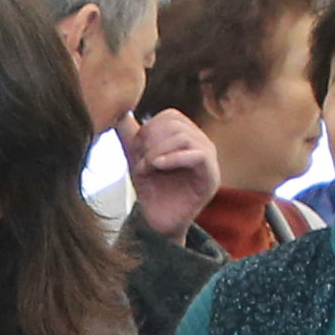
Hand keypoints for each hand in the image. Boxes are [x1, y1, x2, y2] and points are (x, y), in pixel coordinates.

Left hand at [122, 105, 220, 237]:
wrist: (157, 221)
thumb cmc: (151, 189)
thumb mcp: (136, 158)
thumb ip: (129, 135)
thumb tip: (122, 112)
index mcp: (187, 135)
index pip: (170, 116)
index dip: (148, 129)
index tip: (135, 150)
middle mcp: (201, 143)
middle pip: (177, 125)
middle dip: (151, 141)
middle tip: (139, 162)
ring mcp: (209, 159)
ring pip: (185, 137)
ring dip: (157, 152)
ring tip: (146, 169)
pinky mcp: (211, 177)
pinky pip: (199, 155)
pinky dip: (174, 157)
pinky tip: (157, 165)